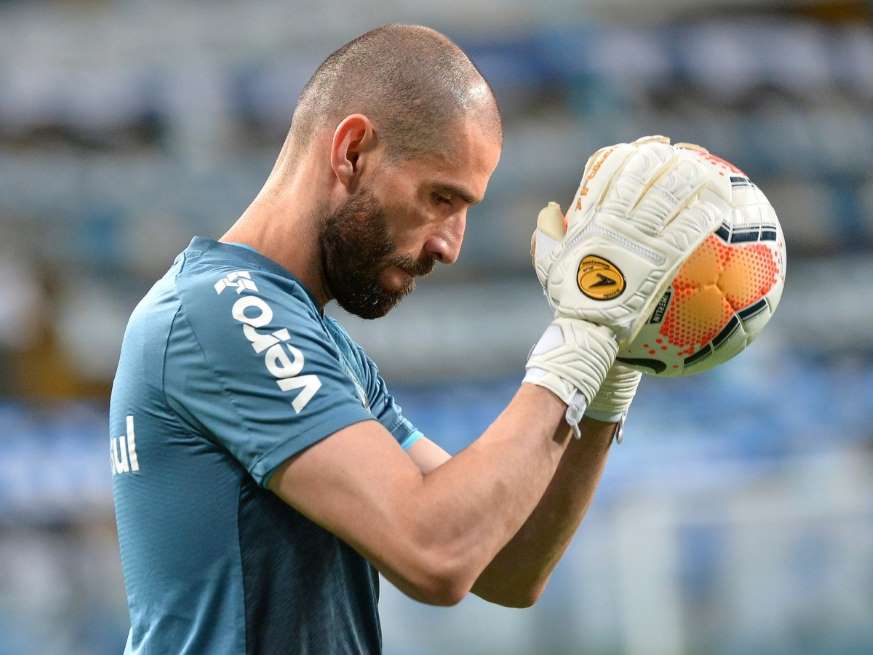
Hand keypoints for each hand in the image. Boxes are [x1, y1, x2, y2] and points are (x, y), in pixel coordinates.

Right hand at [525, 136, 729, 435]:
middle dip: (668, 157)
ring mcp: (640, 236)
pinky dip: (706, 213)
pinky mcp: (662, 257)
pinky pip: (690, 227)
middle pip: (646, 172)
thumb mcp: (549, 264)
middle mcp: (616, 218)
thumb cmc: (567, 302)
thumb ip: (548, 234)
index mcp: (590, 215)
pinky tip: (722, 209)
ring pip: (673, 192)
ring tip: (713, 173)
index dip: (631, 153)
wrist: (588, 328)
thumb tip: (550, 208)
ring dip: (695, 176)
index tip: (648, 149)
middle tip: (686, 155)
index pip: (608, 169)